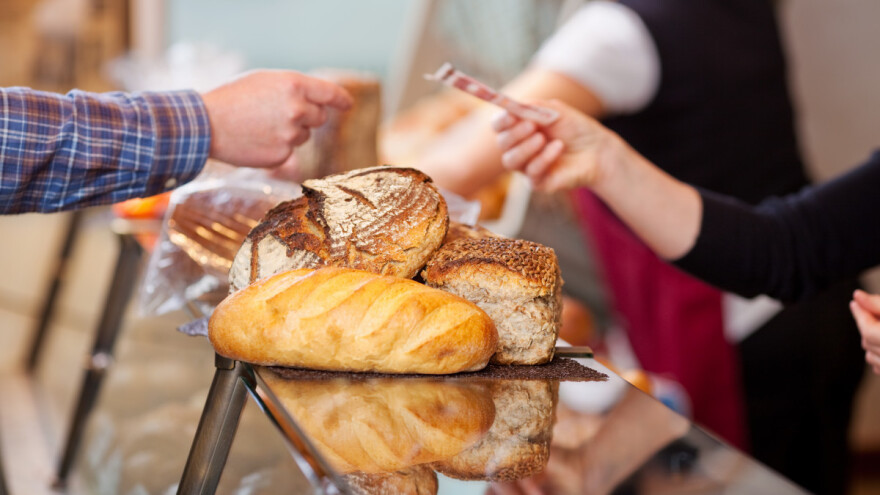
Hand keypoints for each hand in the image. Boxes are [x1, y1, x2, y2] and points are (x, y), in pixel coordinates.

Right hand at [201, 70, 351, 168]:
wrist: (206, 124)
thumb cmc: (232, 98)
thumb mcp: (264, 81)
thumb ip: (292, 89)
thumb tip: (313, 102)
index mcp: (294, 85)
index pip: (329, 93)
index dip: (341, 99)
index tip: (347, 104)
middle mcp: (298, 109)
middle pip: (319, 118)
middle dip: (306, 118)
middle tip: (278, 115)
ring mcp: (291, 134)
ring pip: (303, 136)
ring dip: (289, 133)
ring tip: (260, 127)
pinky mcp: (282, 155)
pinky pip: (289, 153)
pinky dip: (277, 149)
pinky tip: (256, 142)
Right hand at [492, 99, 627, 191]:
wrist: (598, 150)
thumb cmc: (576, 129)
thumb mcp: (557, 111)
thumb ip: (535, 107)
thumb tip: (513, 107)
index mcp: (520, 128)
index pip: (499, 126)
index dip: (501, 121)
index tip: (511, 115)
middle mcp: (519, 148)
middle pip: (502, 143)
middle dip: (515, 134)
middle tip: (532, 126)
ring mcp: (527, 167)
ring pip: (510, 161)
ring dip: (525, 148)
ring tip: (543, 139)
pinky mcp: (538, 182)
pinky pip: (531, 173)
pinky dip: (543, 159)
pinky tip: (558, 148)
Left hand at [850, 289, 879, 373]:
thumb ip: (878, 304)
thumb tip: (857, 296)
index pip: (867, 330)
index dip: (860, 314)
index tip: (855, 303)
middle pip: (867, 342)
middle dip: (867, 326)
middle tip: (871, 312)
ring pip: (871, 357)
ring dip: (872, 343)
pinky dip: (879, 358)